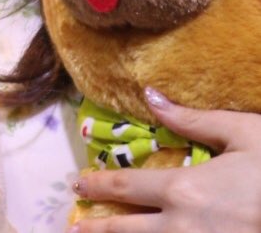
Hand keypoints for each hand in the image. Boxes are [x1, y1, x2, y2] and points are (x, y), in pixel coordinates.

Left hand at [71, 88, 260, 231]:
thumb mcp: (241, 135)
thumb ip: (190, 120)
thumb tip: (151, 97)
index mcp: (184, 190)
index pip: (126, 188)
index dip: (98, 185)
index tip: (78, 183)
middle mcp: (182, 228)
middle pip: (126, 231)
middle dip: (97, 228)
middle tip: (76, 225)